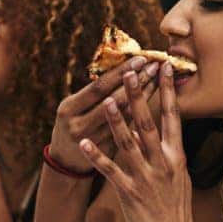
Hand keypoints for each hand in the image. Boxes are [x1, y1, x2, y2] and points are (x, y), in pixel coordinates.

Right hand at [49, 56, 160, 173]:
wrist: (66, 163)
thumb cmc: (73, 125)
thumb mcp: (74, 109)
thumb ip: (94, 94)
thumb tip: (123, 67)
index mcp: (69, 108)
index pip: (98, 87)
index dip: (120, 72)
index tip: (141, 58)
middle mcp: (78, 124)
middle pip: (113, 99)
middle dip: (136, 81)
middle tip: (155, 66)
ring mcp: (92, 141)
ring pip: (124, 116)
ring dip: (142, 96)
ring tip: (157, 80)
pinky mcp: (105, 152)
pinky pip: (128, 130)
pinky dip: (140, 114)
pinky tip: (153, 103)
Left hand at [78, 64, 195, 221]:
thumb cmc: (175, 207)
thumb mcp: (180, 175)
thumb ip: (171, 151)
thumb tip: (167, 126)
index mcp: (176, 156)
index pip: (173, 117)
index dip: (168, 92)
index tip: (164, 68)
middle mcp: (163, 163)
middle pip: (148, 124)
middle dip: (138, 97)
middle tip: (130, 72)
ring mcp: (146, 177)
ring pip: (128, 144)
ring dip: (115, 121)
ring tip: (105, 100)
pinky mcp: (130, 193)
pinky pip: (110, 171)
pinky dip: (97, 157)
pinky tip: (84, 144)